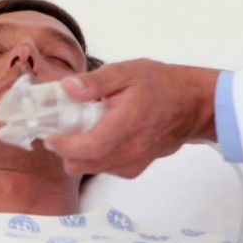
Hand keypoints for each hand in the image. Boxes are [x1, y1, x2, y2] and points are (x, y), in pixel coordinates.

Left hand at [43, 59, 220, 177]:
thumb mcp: (127, 72)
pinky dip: (94, 157)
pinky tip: (100, 135)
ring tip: (84, 128)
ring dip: (78, 153)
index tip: (49, 134)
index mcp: (125, 126)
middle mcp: (128, 152)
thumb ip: (95, 82)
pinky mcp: (133, 169)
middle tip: (63, 127)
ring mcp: (131, 164)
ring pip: (89, 168)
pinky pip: (103, 168)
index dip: (62, 145)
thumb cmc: (162, 85)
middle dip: (65, 149)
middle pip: (80, 164)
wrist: (193, 105)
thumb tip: (67, 87)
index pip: (86, 148)